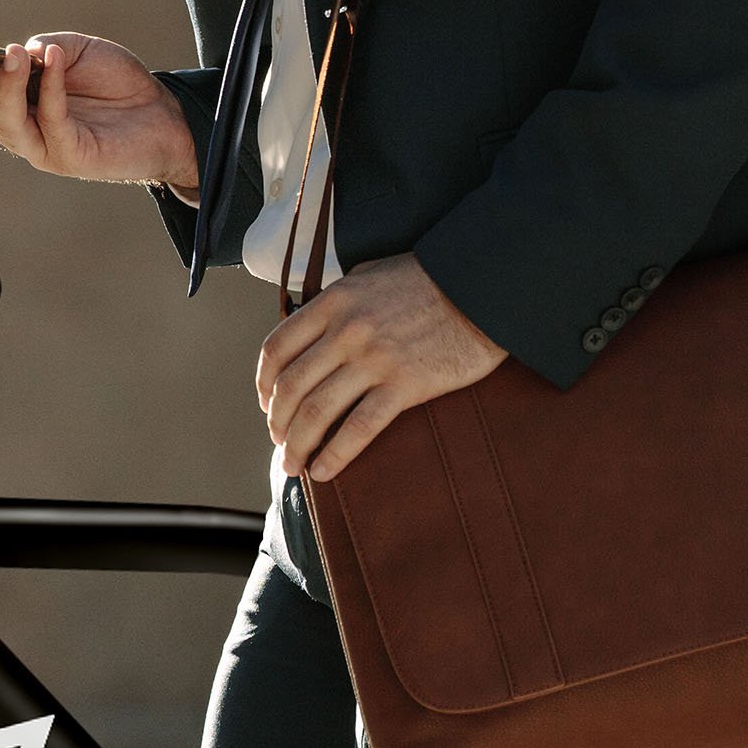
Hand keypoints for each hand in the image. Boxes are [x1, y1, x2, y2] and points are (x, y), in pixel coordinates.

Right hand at [0, 32, 198, 188]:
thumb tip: (18, 52)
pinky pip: (50, 118)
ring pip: (3, 124)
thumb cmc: (114, 86)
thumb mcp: (72, 51)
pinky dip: (50, 85)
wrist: (165, 116)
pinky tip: (52, 58)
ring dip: (2, 85)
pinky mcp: (71, 156)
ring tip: (10, 51)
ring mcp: (42, 149)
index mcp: (6, 108)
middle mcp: (16, 133)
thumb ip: (41, 49)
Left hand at [257, 252, 508, 481]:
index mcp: (334, 302)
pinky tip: (324, 472)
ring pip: (317, 411)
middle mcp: (347, 330)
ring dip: (297, 445)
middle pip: (291, 387)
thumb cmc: (429, 280)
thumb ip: (339, 299)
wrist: (483, 287)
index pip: (278, 349)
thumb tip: (313, 323)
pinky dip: (335, 455)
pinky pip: (359, 428)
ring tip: (293, 465)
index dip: (264, 384)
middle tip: (279, 443)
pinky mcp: (406, 384)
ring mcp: (375, 359)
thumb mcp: (372, 274)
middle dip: (277, 423)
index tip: (267, 404)